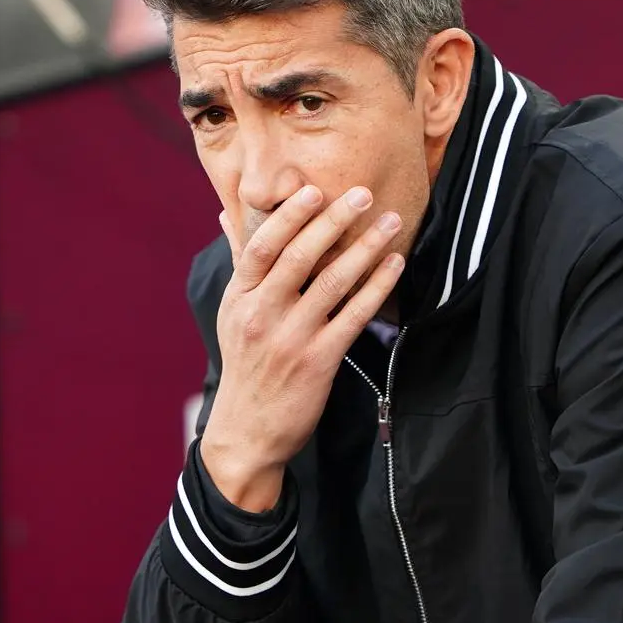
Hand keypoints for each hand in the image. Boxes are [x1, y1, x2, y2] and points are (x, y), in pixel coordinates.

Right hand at [201, 185, 404, 510]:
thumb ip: (239, 262)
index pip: (262, 247)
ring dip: (366, 248)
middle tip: (364, 194)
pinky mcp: (318, 362)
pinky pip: (353, 316)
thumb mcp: (232, 312)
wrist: (248, 432)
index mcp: (240, 297)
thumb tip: (227, 214)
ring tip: (390, 222)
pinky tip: (394, 265)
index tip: (314, 190)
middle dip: (335, 221)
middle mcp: (261, 314)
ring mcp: (291, 338)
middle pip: (300, 257)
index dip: (290, 216)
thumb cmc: (245, 364)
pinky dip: (377, 287)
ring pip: (332, 283)